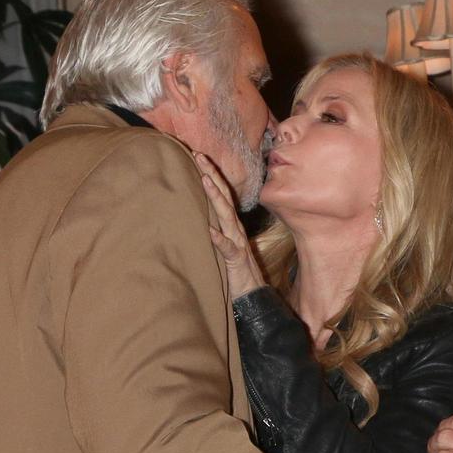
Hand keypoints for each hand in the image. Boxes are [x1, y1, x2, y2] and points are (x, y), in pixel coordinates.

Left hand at [197, 152, 266, 298]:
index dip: (213, 176)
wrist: (252, 297)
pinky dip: (218, 239)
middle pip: (224, 198)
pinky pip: (227, 248)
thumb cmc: (235, 273)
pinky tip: (209, 231)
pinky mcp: (236, 261)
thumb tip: (199, 218)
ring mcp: (238, 244)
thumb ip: (215, 232)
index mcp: (232, 226)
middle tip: (199, 156)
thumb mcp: (223, 247)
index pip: (222, 196)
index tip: (200, 157)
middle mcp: (236, 230)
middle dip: (213, 176)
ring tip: (205, 180)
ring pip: (226, 217)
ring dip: (216, 198)